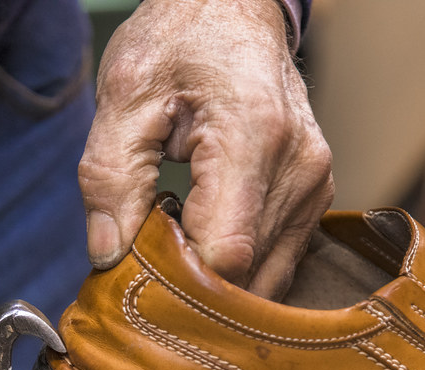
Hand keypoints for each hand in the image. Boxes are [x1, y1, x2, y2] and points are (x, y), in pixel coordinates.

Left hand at [79, 0, 333, 299]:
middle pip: (246, 275)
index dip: (177, 278)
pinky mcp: (314, 196)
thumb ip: (110, 179)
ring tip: (171, 242)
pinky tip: (200, 238)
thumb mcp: (124, 96)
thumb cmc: (179, 41)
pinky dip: (236, 268)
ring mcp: (314, 184)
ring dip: (214, 281)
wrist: (231, 7)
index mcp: (253, 135)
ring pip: (264, 279)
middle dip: (191, 286)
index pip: (225, 252)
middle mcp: (298, 166)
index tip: (137, 270)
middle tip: (144, 262)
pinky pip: (277, 260)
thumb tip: (110, 254)